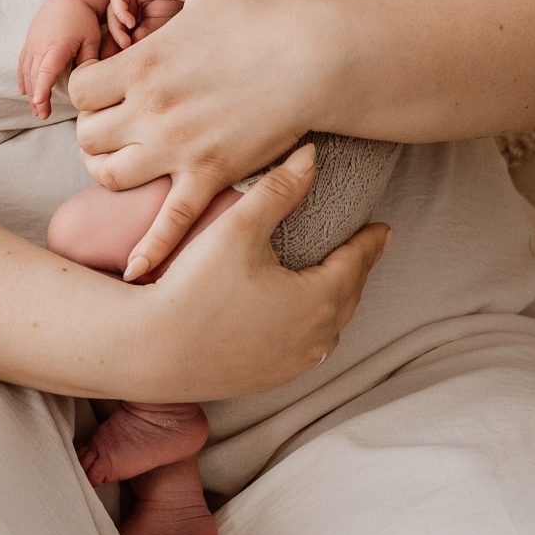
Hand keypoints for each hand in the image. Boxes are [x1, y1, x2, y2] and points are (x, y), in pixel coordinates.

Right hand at [18, 0, 105, 117]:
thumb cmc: (83, 19)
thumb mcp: (92, 39)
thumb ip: (88, 61)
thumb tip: (86, 82)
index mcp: (56, 45)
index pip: (46, 71)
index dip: (42, 88)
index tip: (39, 103)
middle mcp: (40, 46)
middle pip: (34, 77)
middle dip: (37, 98)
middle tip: (43, 115)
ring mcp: (32, 44)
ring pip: (27, 72)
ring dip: (30, 92)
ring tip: (36, 109)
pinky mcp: (29, 42)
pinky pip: (22, 64)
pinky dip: (23, 79)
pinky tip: (25, 91)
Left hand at [69, 0, 318, 250]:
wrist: (322, 58)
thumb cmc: (268, 10)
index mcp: (142, 65)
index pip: (79, 89)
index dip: (83, 87)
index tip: (101, 83)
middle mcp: (150, 111)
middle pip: (87, 136)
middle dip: (91, 130)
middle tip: (111, 123)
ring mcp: (179, 149)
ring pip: (111, 176)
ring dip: (108, 169)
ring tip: (122, 160)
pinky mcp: (211, 176)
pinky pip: (170, 224)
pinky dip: (148, 250)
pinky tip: (134, 273)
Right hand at [118, 145, 390, 400]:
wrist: (152, 350)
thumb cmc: (195, 287)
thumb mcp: (239, 228)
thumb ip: (279, 190)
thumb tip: (311, 156)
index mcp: (319, 298)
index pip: (358, 262)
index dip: (371, 242)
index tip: (382, 228)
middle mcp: (315, 337)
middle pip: (349, 296)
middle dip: (357, 270)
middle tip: (364, 250)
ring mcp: (293, 363)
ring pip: (329, 327)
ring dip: (336, 302)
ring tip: (335, 281)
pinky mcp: (269, 379)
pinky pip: (305, 350)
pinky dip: (311, 328)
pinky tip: (299, 320)